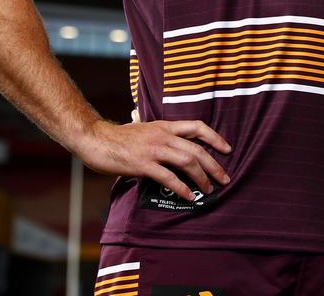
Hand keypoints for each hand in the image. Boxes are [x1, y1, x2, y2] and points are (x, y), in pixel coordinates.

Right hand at [79, 119, 231, 202]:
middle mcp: (163, 136)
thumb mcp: (141, 126)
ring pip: (187, 162)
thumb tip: (156, 129)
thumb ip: (154, 129)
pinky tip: (189, 197)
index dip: (215, 137)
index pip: (197, 127)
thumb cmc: (117, 137)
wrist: (95, 139)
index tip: (227, 149)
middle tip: (224, 178)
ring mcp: (154, 150)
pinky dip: (182, 188)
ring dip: (201, 178)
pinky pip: (168, 177)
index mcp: (165, 126)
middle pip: (197, 149)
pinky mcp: (143, 164)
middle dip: (214, 165)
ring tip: (208, 190)